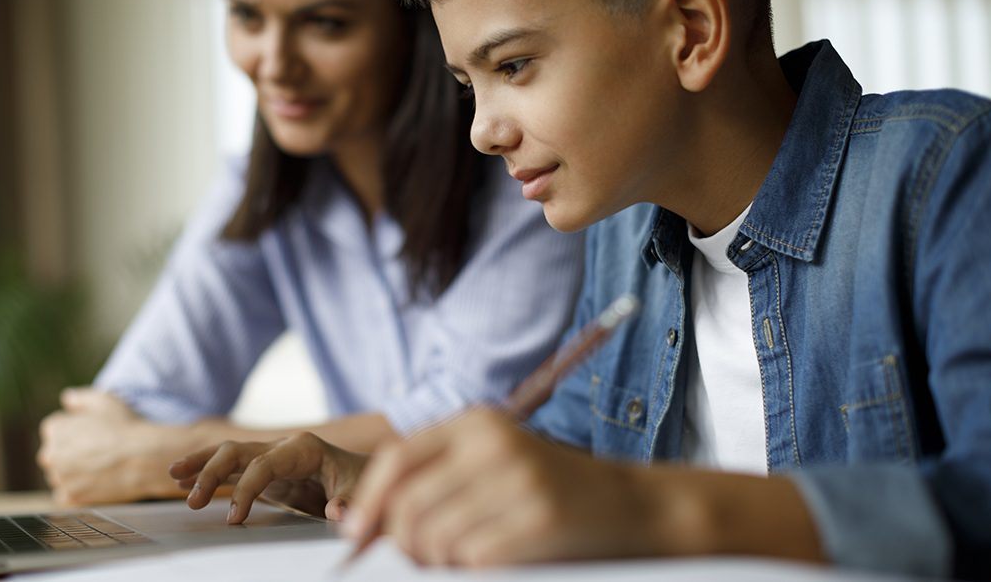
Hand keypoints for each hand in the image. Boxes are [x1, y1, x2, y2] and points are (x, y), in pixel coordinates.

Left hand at [37, 388, 218, 504]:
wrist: (144, 458)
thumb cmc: (126, 427)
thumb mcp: (104, 401)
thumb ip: (79, 397)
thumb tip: (67, 399)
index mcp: (54, 429)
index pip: (55, 429)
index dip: (75, 430)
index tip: (92, 434)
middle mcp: (50, 454)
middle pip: (55, 454)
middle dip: (70, 453)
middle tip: (96, 452)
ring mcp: (59, 479)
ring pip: (60, 476)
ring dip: (73, 473)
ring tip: (99, 467)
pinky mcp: (71, 498)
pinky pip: (67, 496)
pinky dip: (78, 492)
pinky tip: (96, 483)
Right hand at [168, 432, 367, 523]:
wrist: (368, 473)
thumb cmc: (363, 480)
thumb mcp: (362, 490)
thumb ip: (349, 502)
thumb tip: (336, 512)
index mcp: (303, 449)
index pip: (263, 465)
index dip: (245, 490)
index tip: (233, 519)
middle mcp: (282, 447)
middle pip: (237, 451)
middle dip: (211, 472)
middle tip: (192, 501)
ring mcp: (272, 457)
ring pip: (228, 454)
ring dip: (201, 465)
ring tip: (174, 477)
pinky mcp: (266, 471)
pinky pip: (232, 469)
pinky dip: (208, 473)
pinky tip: (185, 482)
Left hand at [344, 408, 669, 567]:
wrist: (634, 506)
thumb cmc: (549, 493)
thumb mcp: (492, 467)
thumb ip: (434, 483)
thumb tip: (358, 523)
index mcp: (477, 423)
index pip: (397, 460)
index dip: (370, 503)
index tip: (356, 536)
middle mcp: (495, 443)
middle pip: (409, 506)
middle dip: (405, 546)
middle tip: (425, 560)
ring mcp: (520, 478)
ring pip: (436, 539)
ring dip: (441, 563)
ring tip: (468, 558)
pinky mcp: (541, 518)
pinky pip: (473, 560)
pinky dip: (474, 572)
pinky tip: (497, 561)